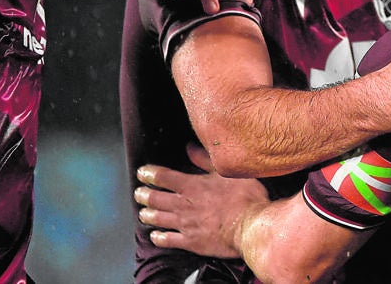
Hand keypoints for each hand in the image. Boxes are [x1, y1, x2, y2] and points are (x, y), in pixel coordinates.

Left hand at [134, 143, 269, 257]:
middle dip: (144, 195)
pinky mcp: (191, 242)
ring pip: (158, 219)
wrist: (251, 226)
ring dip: (147, 214)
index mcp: (192, 186)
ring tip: (143, 212)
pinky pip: (167, 240)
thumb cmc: (245, 197)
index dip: (149, 174)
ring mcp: (185, 225)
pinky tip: (156, 235)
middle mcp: (184, 205)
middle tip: (139, 193)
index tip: (143, 172)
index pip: (163, 177)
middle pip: (155, 199)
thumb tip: (189, 147)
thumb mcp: (227, 172)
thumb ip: (206, 160)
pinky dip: (158, 237)